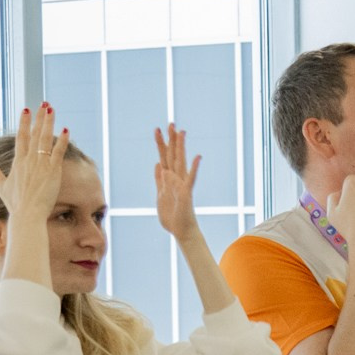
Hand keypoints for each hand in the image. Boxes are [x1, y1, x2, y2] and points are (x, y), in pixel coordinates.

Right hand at [0, 103, 69, 227]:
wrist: (27, 215)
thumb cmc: (15, 204)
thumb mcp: (1, 187)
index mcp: (18, 162)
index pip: (21, 137)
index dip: (24, 122)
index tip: (26, 110)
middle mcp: (29, 160)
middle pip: (34, 134)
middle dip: (39, 118)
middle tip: (43, 104)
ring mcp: (41, 165)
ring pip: (45, 139)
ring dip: (49, 123)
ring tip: (52, 110)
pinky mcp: (53, 171)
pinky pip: (58, 152)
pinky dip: (62, 141)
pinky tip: (66, 130)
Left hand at [154, 124, 203, 240]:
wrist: (181, 231)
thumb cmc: (172, 216)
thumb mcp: (160, 195)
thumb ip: (159, 180)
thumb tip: (158, 165)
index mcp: (168, 179)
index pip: (164, 157)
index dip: (161, 144)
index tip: (158, 129)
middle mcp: (176, 178)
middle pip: (173, 155)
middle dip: (171, 139)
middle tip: (170, 123)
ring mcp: (182, 184)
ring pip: (181, 162)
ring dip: (181, 147)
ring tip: (181, 132)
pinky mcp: (186, 193)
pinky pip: (190, 179)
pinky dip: (194, 168)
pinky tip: (197, 157)